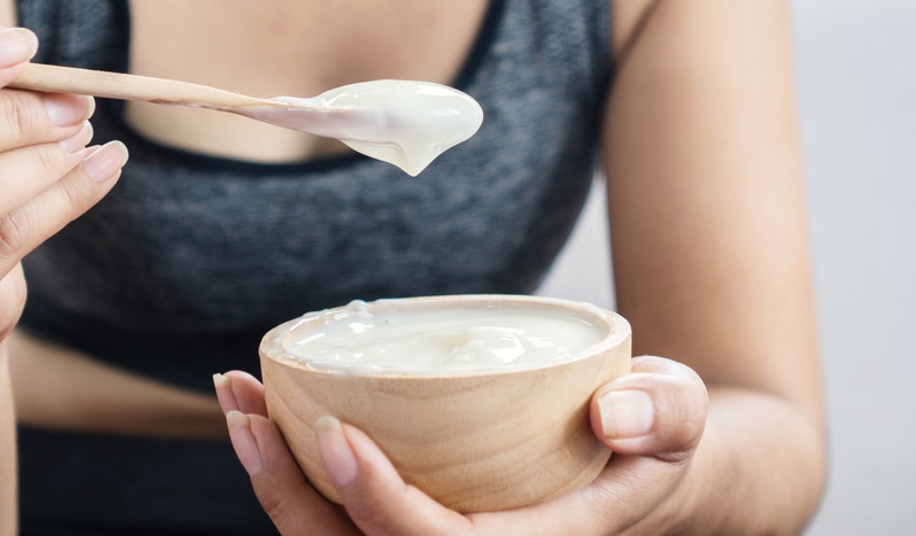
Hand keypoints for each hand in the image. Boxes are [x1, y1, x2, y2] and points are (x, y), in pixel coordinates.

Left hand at [214, 355, 708, 534]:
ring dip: (271, 476)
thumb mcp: (681, 417)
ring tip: (234, 397)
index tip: (338, 433)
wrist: (643, 471)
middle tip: (244, 405)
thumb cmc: (655, 441)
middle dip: (288, 491)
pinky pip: (336, 514)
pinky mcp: (412, 517)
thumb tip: (611, 410)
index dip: (379, 505)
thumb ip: (665, 412)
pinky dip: (289, 467)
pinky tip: (259, 411)